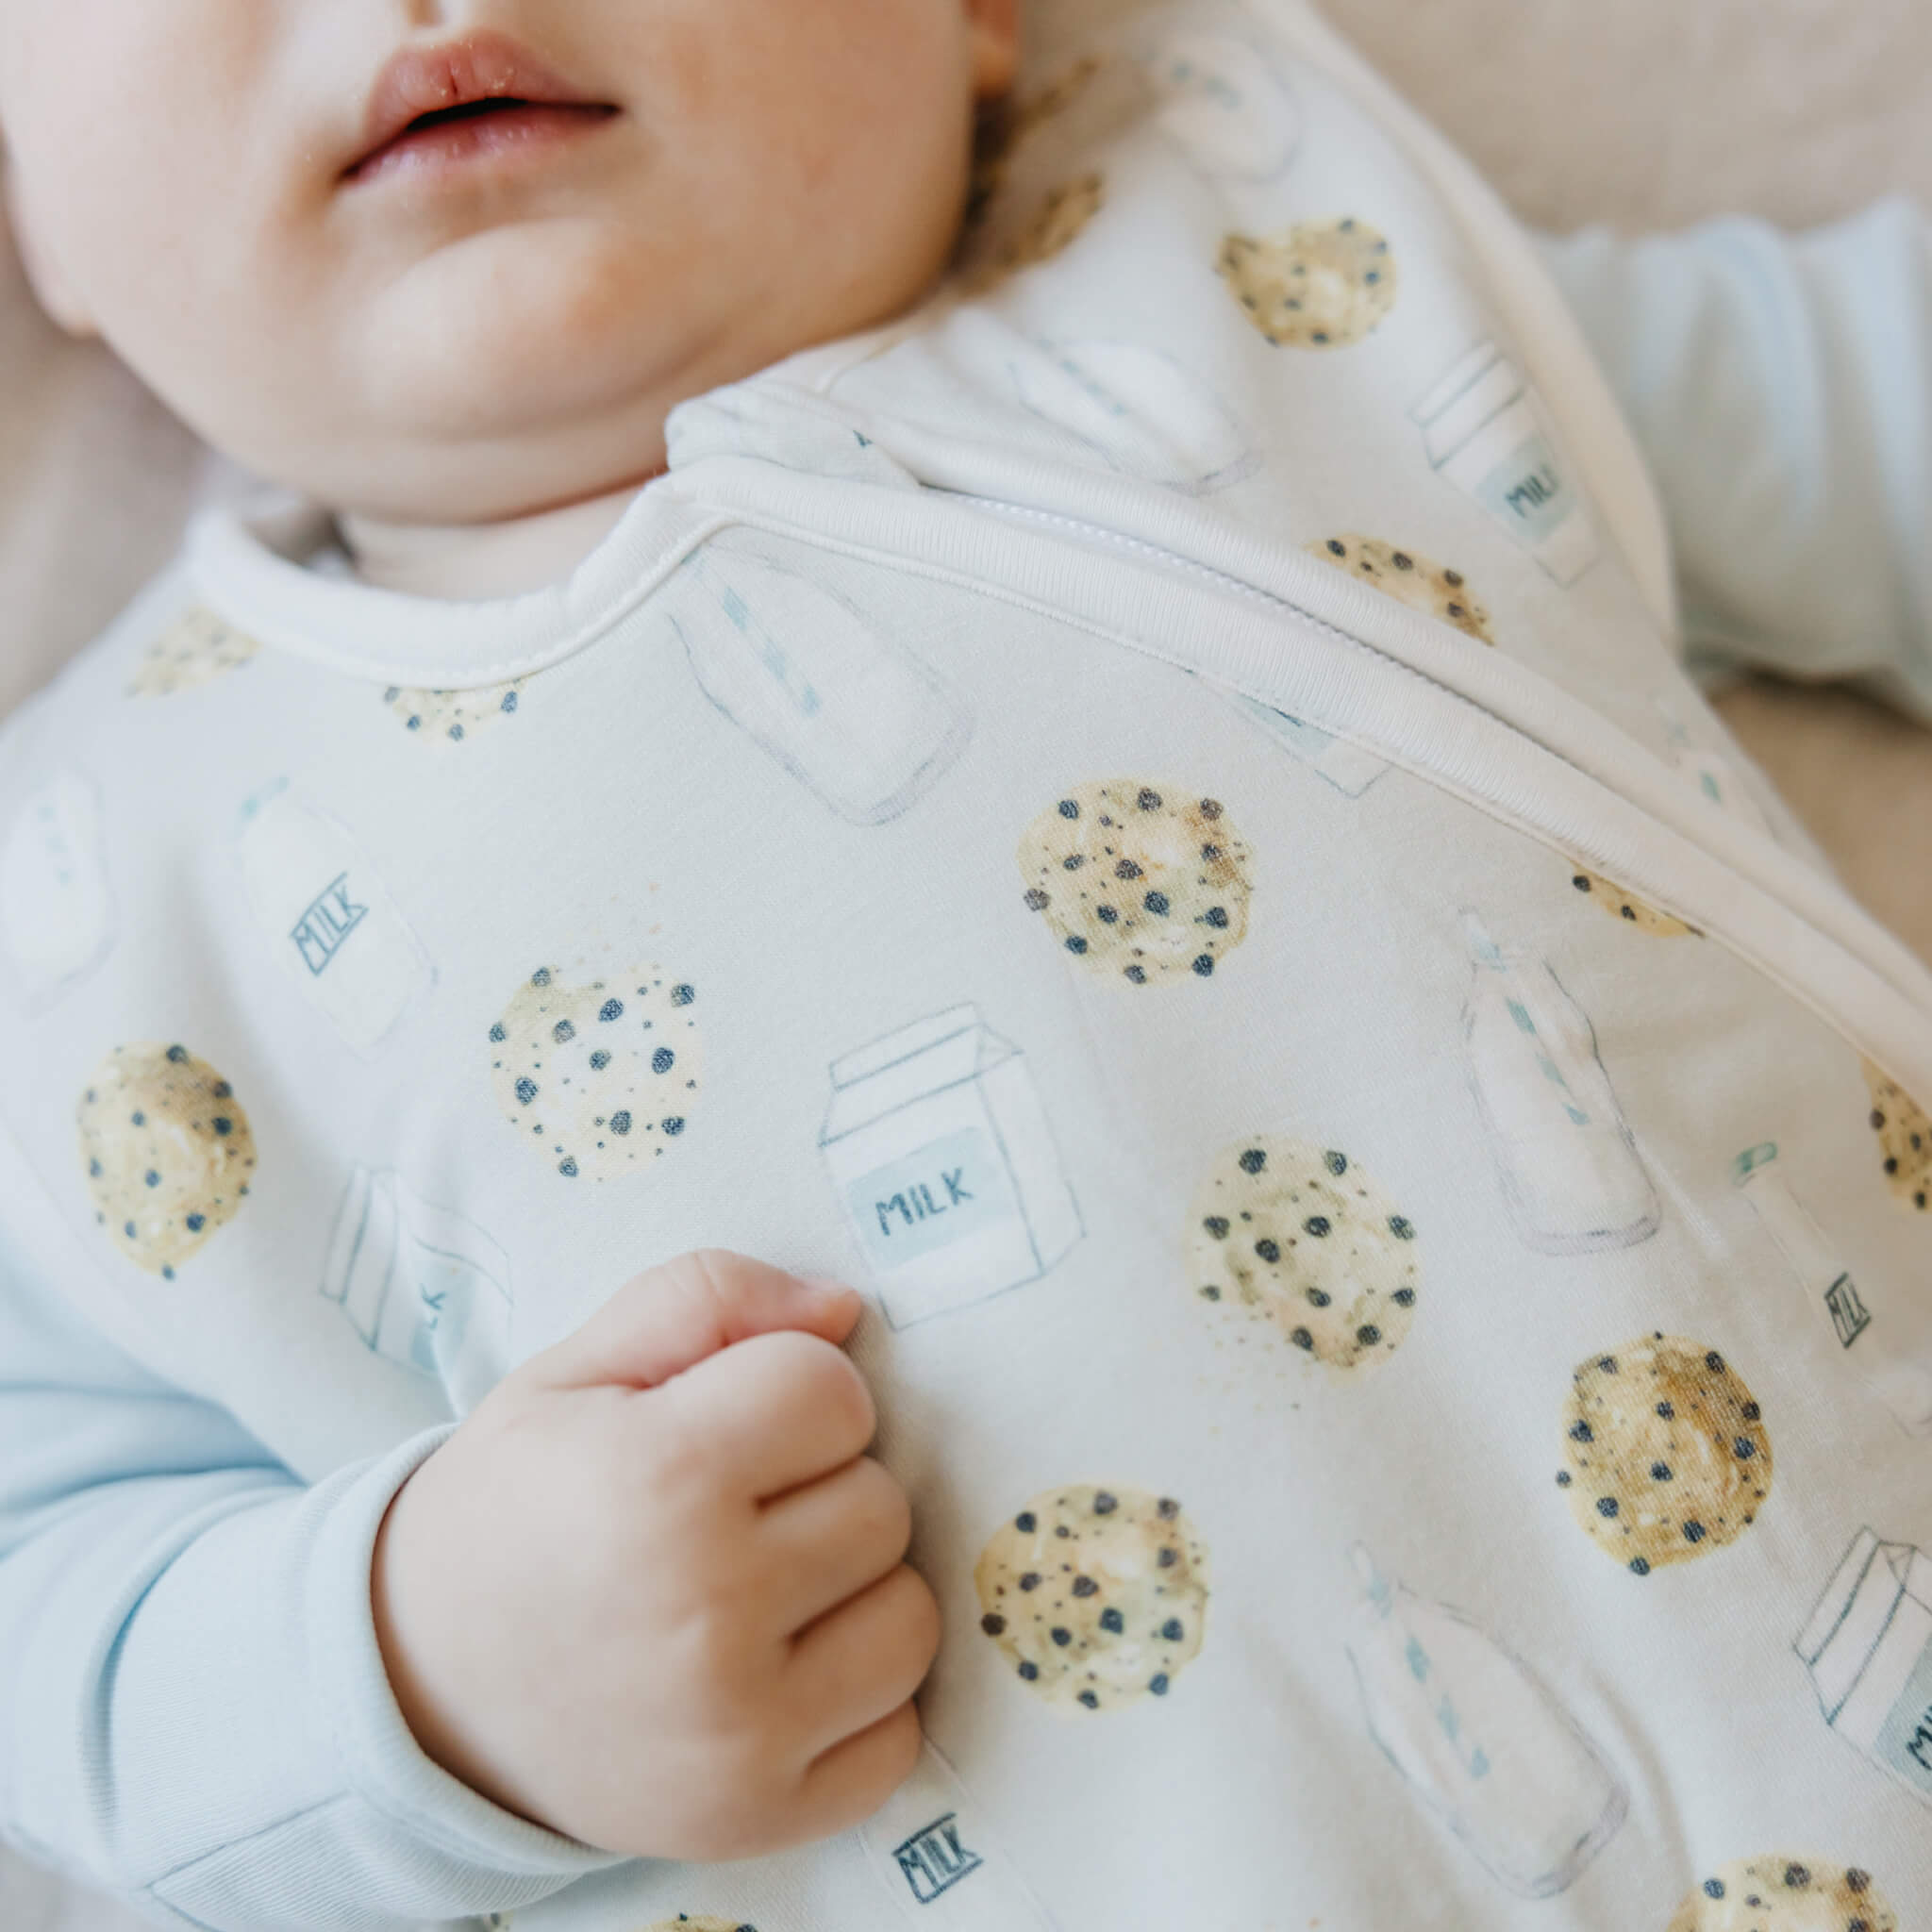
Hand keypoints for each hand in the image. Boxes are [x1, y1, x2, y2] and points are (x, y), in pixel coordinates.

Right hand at [370, 1250, 938, 1859]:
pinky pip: (898, 1734)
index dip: (788, 1392)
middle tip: (730, 1513)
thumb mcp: (574, 1370)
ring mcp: (738, 1731)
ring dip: (853, 1593)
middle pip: (881, 1502)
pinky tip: (776, 1675)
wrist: (416, 1686)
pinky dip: (855, 1703)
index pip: (834, 1391)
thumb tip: (841, 1308)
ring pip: (909, 1616)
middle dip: (820, 1489)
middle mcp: (706, 1611)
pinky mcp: (756, 1816)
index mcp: (659, 1478)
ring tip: (758, 1590)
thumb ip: (706, 1299)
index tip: (726, 1425)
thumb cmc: (517, 1505)